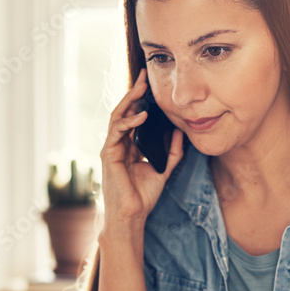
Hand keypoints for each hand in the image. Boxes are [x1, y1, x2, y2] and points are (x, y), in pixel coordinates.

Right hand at [100, 69, 184, 227]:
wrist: (132, 215)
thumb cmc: (143, 196)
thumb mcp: (164, 169)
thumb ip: (172, 152)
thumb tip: (181, 132)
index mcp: (130, 146)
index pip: (134, 117)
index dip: (142, 100)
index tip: (153, 85)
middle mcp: (119, 144)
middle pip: (125, 112)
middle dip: (135, 92)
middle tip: (146, 75)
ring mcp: (112, 148)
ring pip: (117, 116)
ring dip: (129, 100)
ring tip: (142, 87)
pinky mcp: (108, 154)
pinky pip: (116, 131)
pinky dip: (129, 121)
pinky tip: (142, 115)